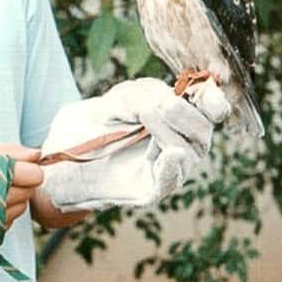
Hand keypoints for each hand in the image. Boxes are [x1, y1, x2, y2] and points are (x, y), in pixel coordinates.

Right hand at [0, 145, 42, 239]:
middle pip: (30, 192)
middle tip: (1, 181)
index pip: (36, 175)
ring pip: (22, 209)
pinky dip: (3, 216)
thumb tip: (38, 154)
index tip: (21, 170)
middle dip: (22, 185)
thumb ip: (13, 151)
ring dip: (14, 201)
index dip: (30, 171)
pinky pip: (9, 223)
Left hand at [40, 77, 228, 211]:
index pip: (213, 109)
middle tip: (152, 106)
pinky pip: (169, 180)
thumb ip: (145, 96)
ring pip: (188, 152)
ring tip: (144, 117)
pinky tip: (170, 153)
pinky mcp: (152, 189)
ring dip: (167, 131)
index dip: (215, 100)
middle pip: (203, 129)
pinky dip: (171, 167)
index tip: (204, 92)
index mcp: (181, 117)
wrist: (66, 154)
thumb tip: (165, 105)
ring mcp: (169, 169)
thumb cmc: (99, 122)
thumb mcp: (121, 98)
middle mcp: (183, 144)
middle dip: (181, 112)